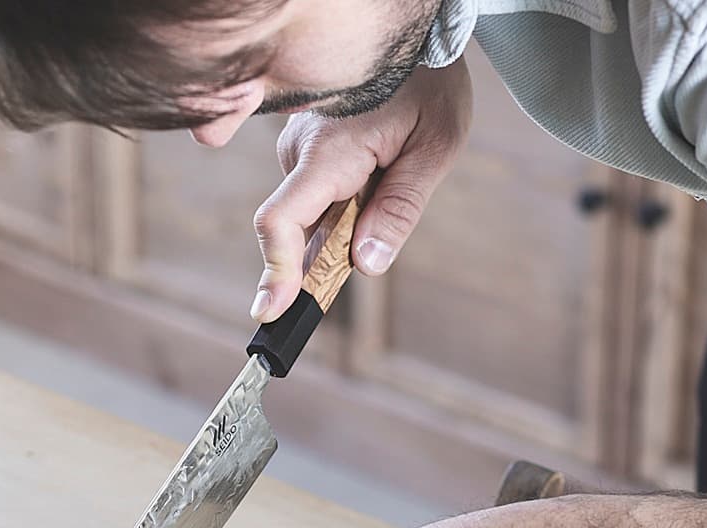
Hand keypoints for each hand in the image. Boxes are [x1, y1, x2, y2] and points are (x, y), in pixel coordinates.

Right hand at [250, 59, 472, 320]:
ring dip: (343, 224)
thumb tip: (366, 263)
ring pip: (309, 215)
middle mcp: (300, 153)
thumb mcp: (435, 147)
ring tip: (390, 178)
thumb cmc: (430, 86)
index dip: (275, 271)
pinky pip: (314, 197)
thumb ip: (401, 207)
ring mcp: (297, 151)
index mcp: (328, 154)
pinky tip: (374, 176)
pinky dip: (340, 207)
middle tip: (376, 243)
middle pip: (297, 229)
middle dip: (329, 252)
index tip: (271, 310)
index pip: (281, 221)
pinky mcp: (303, 151)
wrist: (416, 39)